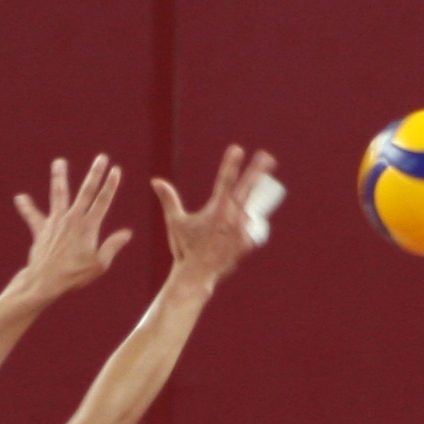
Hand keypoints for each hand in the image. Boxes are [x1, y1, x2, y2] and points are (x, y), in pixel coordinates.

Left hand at [13, 155, 131, 301]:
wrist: (45, 280)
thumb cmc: (74, 274)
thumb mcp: (99, 264)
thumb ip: (112, 246)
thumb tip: (127, 233)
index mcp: (89, 226)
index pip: (103, 201)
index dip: (110, 185)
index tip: (116, 169)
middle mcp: (72, 219)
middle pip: (86, 191)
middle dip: (95, 173)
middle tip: (101, 157)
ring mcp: (55, 221)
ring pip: (58, 194)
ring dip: (59, 176)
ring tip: (58, 162)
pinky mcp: (41, 228)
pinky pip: (32, 215)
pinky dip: (26, 207)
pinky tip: (19, 198)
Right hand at [156, 145, 276, 287]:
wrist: (197, 275)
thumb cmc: (185, 248)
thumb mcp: (175, 222)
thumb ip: (168, 199)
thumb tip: (155, 180)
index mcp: (216, 209)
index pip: (225, 181)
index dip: (231, 164)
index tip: (238, 149)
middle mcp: (232, 218)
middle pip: (248, 189)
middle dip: (258, 171)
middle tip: (267, 157)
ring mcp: (242, 230)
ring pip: (252, 207)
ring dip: (257, 195)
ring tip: (263, 184)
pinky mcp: (247, 243)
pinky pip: (251, 229)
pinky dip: (248, 224)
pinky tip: (246, 222)